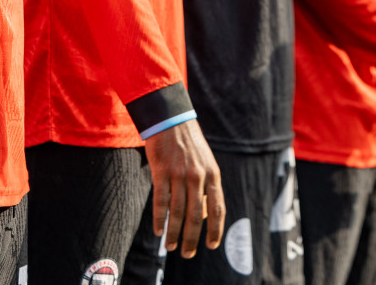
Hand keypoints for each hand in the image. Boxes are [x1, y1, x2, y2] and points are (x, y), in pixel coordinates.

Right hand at [146, 118, 224, 258]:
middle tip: (187, 254)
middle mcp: (198, 176)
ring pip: (177, 212)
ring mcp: (179, 174)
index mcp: (213, 174)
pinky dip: (159, 219)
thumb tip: (205, 215)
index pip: (217, 208)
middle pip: (196, 215)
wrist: (171, 120)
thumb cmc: (189, 144)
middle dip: (192, 238)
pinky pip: (160, 201)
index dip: (215, 229)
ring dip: (173, 233)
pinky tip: (158, 230)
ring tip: (170, 247)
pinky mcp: (161, 171)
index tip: (212, 245)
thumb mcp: (206, 162)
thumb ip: (207, 186)